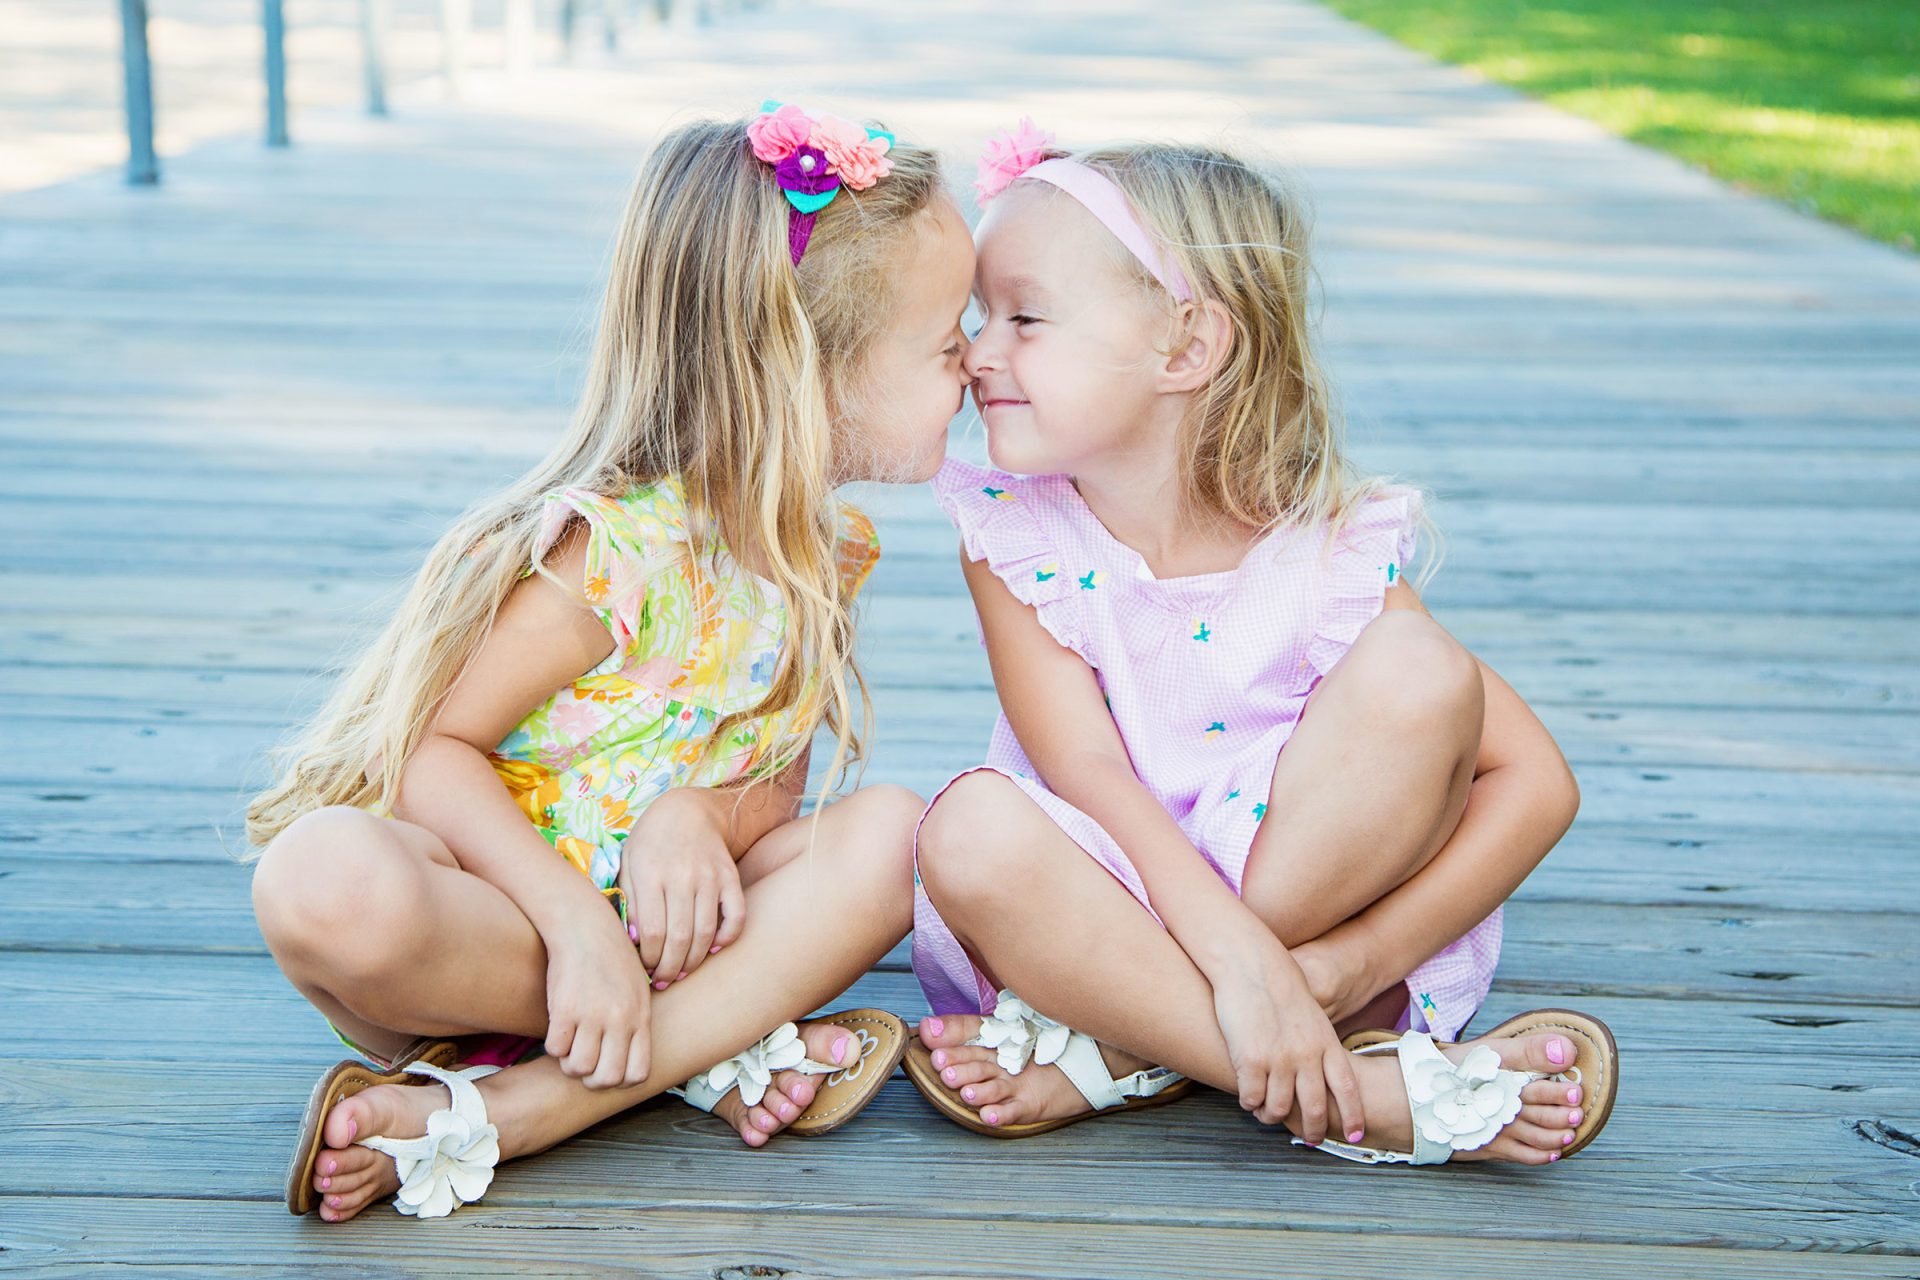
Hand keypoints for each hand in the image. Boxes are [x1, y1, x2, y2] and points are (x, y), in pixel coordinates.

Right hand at [543, 906, 653, 1088]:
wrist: (584, 925)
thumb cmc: (610, 956)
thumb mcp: (636, 987)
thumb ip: (634, 1020)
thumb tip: (627, 1057)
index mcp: (640, 1016)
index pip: (637, 1074)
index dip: (620, 1079)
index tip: (608, 1067)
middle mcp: (620, 1019)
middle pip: (606, 1079)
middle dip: (592, 1079)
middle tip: (584, 1061)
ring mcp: (592, 1015)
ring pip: (578, 1067)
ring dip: (570, 1062)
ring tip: (570, 1043)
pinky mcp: (564, 1008)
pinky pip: (555, 1048)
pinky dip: (553, 1045)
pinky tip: (558, 1028)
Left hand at [617, 787, 746, 987]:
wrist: (688, 810)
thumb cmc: (650, 841)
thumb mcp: (628, 863)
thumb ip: (629, 900)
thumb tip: (636, 941)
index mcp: (650, 874)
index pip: (652, 932)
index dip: (649, 959)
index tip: (645, 969)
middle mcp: (682, 876)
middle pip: (678, 938)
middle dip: (670, 968)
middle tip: (663, 980)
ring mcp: (709, 877)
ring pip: (705, 933)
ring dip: (694, 961)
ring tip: (682, 972)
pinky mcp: (730, 877)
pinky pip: (736, 916)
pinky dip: (727, 938)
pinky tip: (713, 949)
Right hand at [1207, 925, 1363, 1144]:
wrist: (1250, 965)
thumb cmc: (1278, 987)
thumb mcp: (1311, 1017)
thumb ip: (1317, 1046)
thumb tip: (1316, 1075)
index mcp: (1326, 1043)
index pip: (1347, 1089)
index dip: (1352, 1116)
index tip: (1355, 1136)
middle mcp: (1306, 1056)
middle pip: (1314, 1108)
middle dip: (1314, 1131)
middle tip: (1309, 1139)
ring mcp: (1279, 1060)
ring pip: (1278, 1109)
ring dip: (1272, 1117)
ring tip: (1267, 1114)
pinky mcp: (1251, 1060)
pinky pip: (1252, 1099)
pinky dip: (1250, 1103)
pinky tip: (1247, 1097)